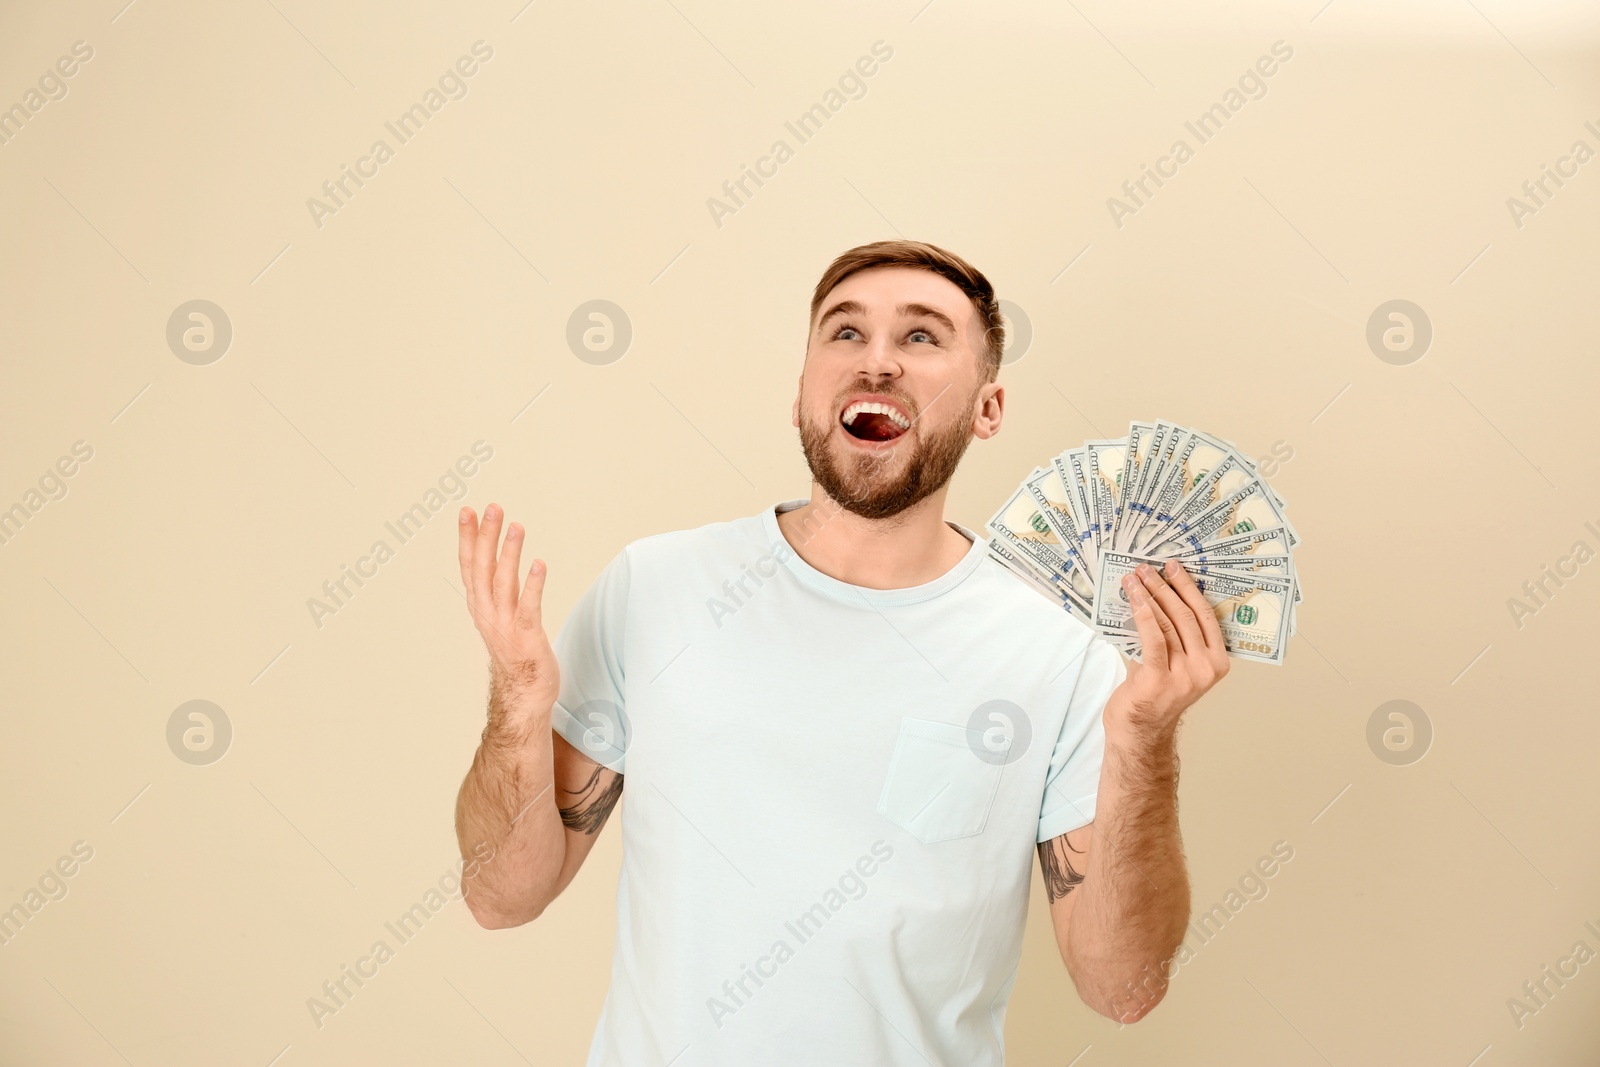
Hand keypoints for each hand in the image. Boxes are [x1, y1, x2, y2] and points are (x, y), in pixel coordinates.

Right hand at [457, 503, 559, 710]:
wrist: (523, 694)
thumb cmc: (515, 651)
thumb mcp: (501, 613)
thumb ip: (499, 586)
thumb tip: (497, 555)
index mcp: (480, 605)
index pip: (470, 565)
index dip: (468, 537)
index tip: (467, 510)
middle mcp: (488, 613)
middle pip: (483, 568)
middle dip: (486, 536)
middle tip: (491, 507)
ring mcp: (506, 625)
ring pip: (503, 583)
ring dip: (509, 553)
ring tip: (516, 526)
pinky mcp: (527, 637)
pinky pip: (529, 607)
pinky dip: (532, 585)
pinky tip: (539, 564)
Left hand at [1104, 558, 1229, 742]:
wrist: (1140, 731)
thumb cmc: (1155, 694)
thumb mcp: (1174, 662)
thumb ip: (1172, 635)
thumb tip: (1154, 593)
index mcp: (1217, 662)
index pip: (1205, 615)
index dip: (1188, 587)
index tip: (1173, 567)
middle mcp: (1206, 669)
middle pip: (1185, 616)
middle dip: (1164, 587)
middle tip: (1146, 568)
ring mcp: (1185, 676)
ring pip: (1167, 623)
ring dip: (1148, 596)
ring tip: (1133, 578)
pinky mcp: (1160, 679)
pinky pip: (1152, 638)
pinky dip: (1142, 614)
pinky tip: (1133, 598)